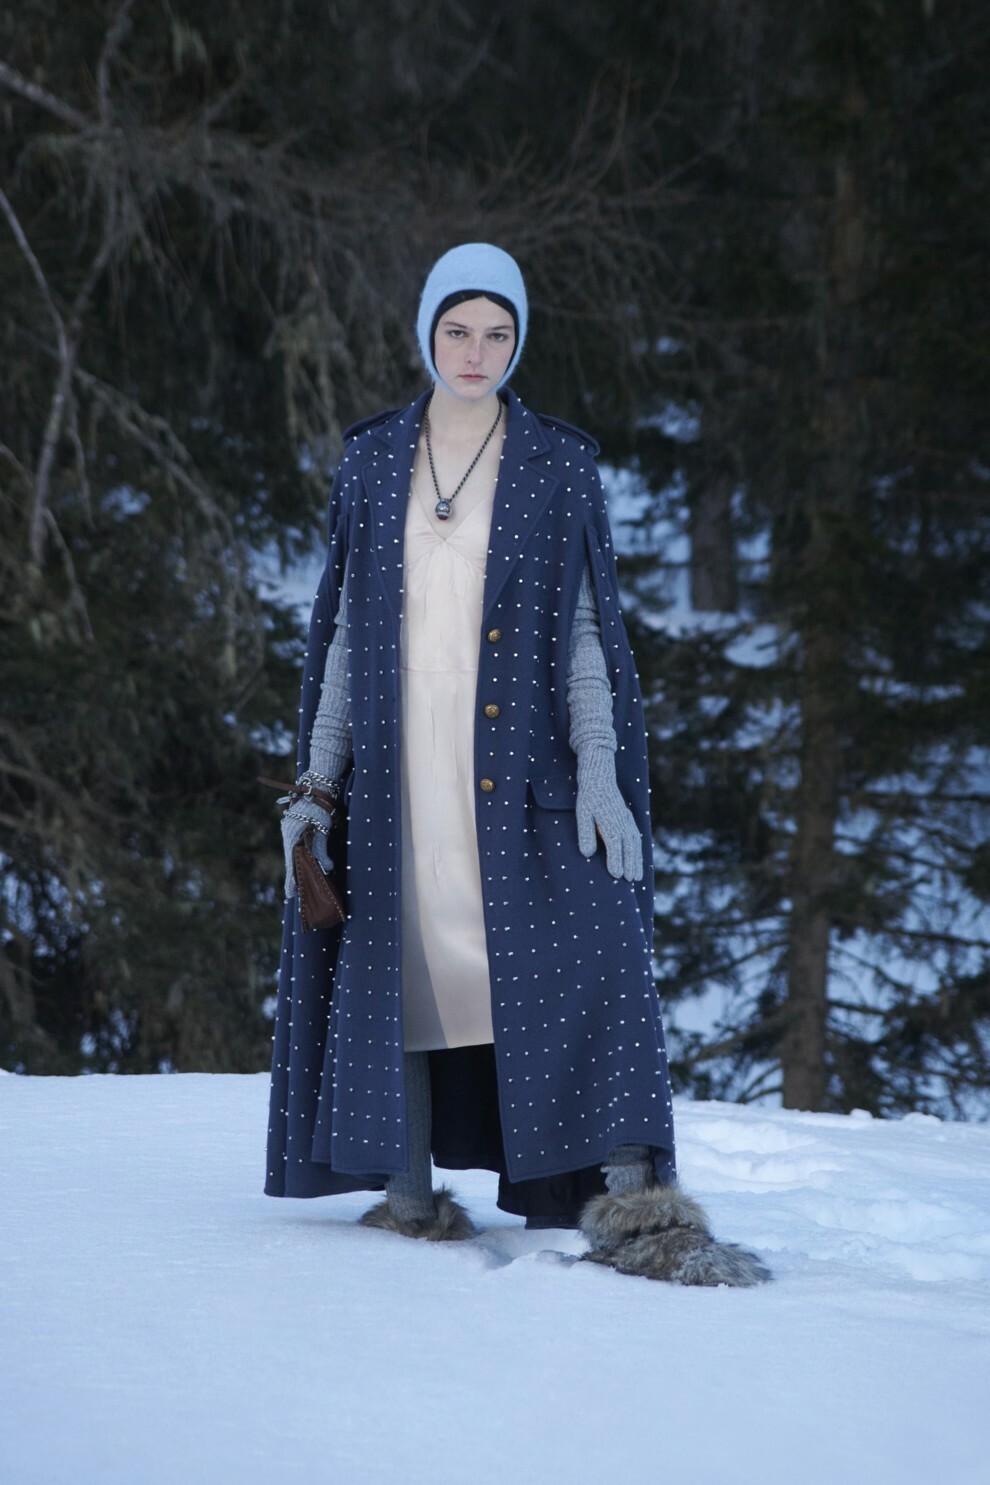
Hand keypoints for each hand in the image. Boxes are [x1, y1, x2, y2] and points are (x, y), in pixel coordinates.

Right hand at [281, 798, 333, 897]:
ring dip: (296, 867)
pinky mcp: (296, 826)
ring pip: (293, 853)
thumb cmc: (321, 805)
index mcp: (291, 835)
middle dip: (293, 876)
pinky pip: (297, 846)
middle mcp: (288, 833)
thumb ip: (323, 849)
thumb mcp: (323, 828)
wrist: (318, 784)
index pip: (291, 862)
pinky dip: (299, 857)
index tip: (290, 894)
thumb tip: (328, 868)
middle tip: (293, 894)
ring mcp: (290, 829)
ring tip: (297, 884)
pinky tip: (302, 865)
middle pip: (290, 859)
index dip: (292, 879)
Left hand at [575, 746, 642, 881]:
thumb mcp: (582, 814)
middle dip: (631, 865)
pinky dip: (639, 850)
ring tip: (637, 876)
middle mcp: (622, 822)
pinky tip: (638, 858)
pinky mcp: (628, 818)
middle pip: (629, 848)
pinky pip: (637, 837)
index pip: (615, 846)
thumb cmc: (588, 797)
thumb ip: (585, 834)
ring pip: (636, 844)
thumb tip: (587, 854)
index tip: (616, 876)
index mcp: (610, 822)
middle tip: (631, 881)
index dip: (616, 862)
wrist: (600, 777)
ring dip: (637, 860)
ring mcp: (628, 820)